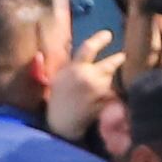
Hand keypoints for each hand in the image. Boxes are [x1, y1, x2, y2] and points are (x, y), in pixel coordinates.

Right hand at [47, 28, 122, 143]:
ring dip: (109, 81)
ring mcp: (97, 90)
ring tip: (102, 85)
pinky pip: (112, 95)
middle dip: (117, 60)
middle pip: (109, 64)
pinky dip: (110, 96)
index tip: (108, 34)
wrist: (60, 127)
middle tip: (121, 57)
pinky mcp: (104, 102)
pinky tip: (104, 99)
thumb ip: (61, 66)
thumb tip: (39, 54)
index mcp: (73, 68)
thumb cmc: (56, 102)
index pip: (88, 47)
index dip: (100, 39)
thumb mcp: (54, 80)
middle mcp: (87, 76)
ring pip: (110, 80)